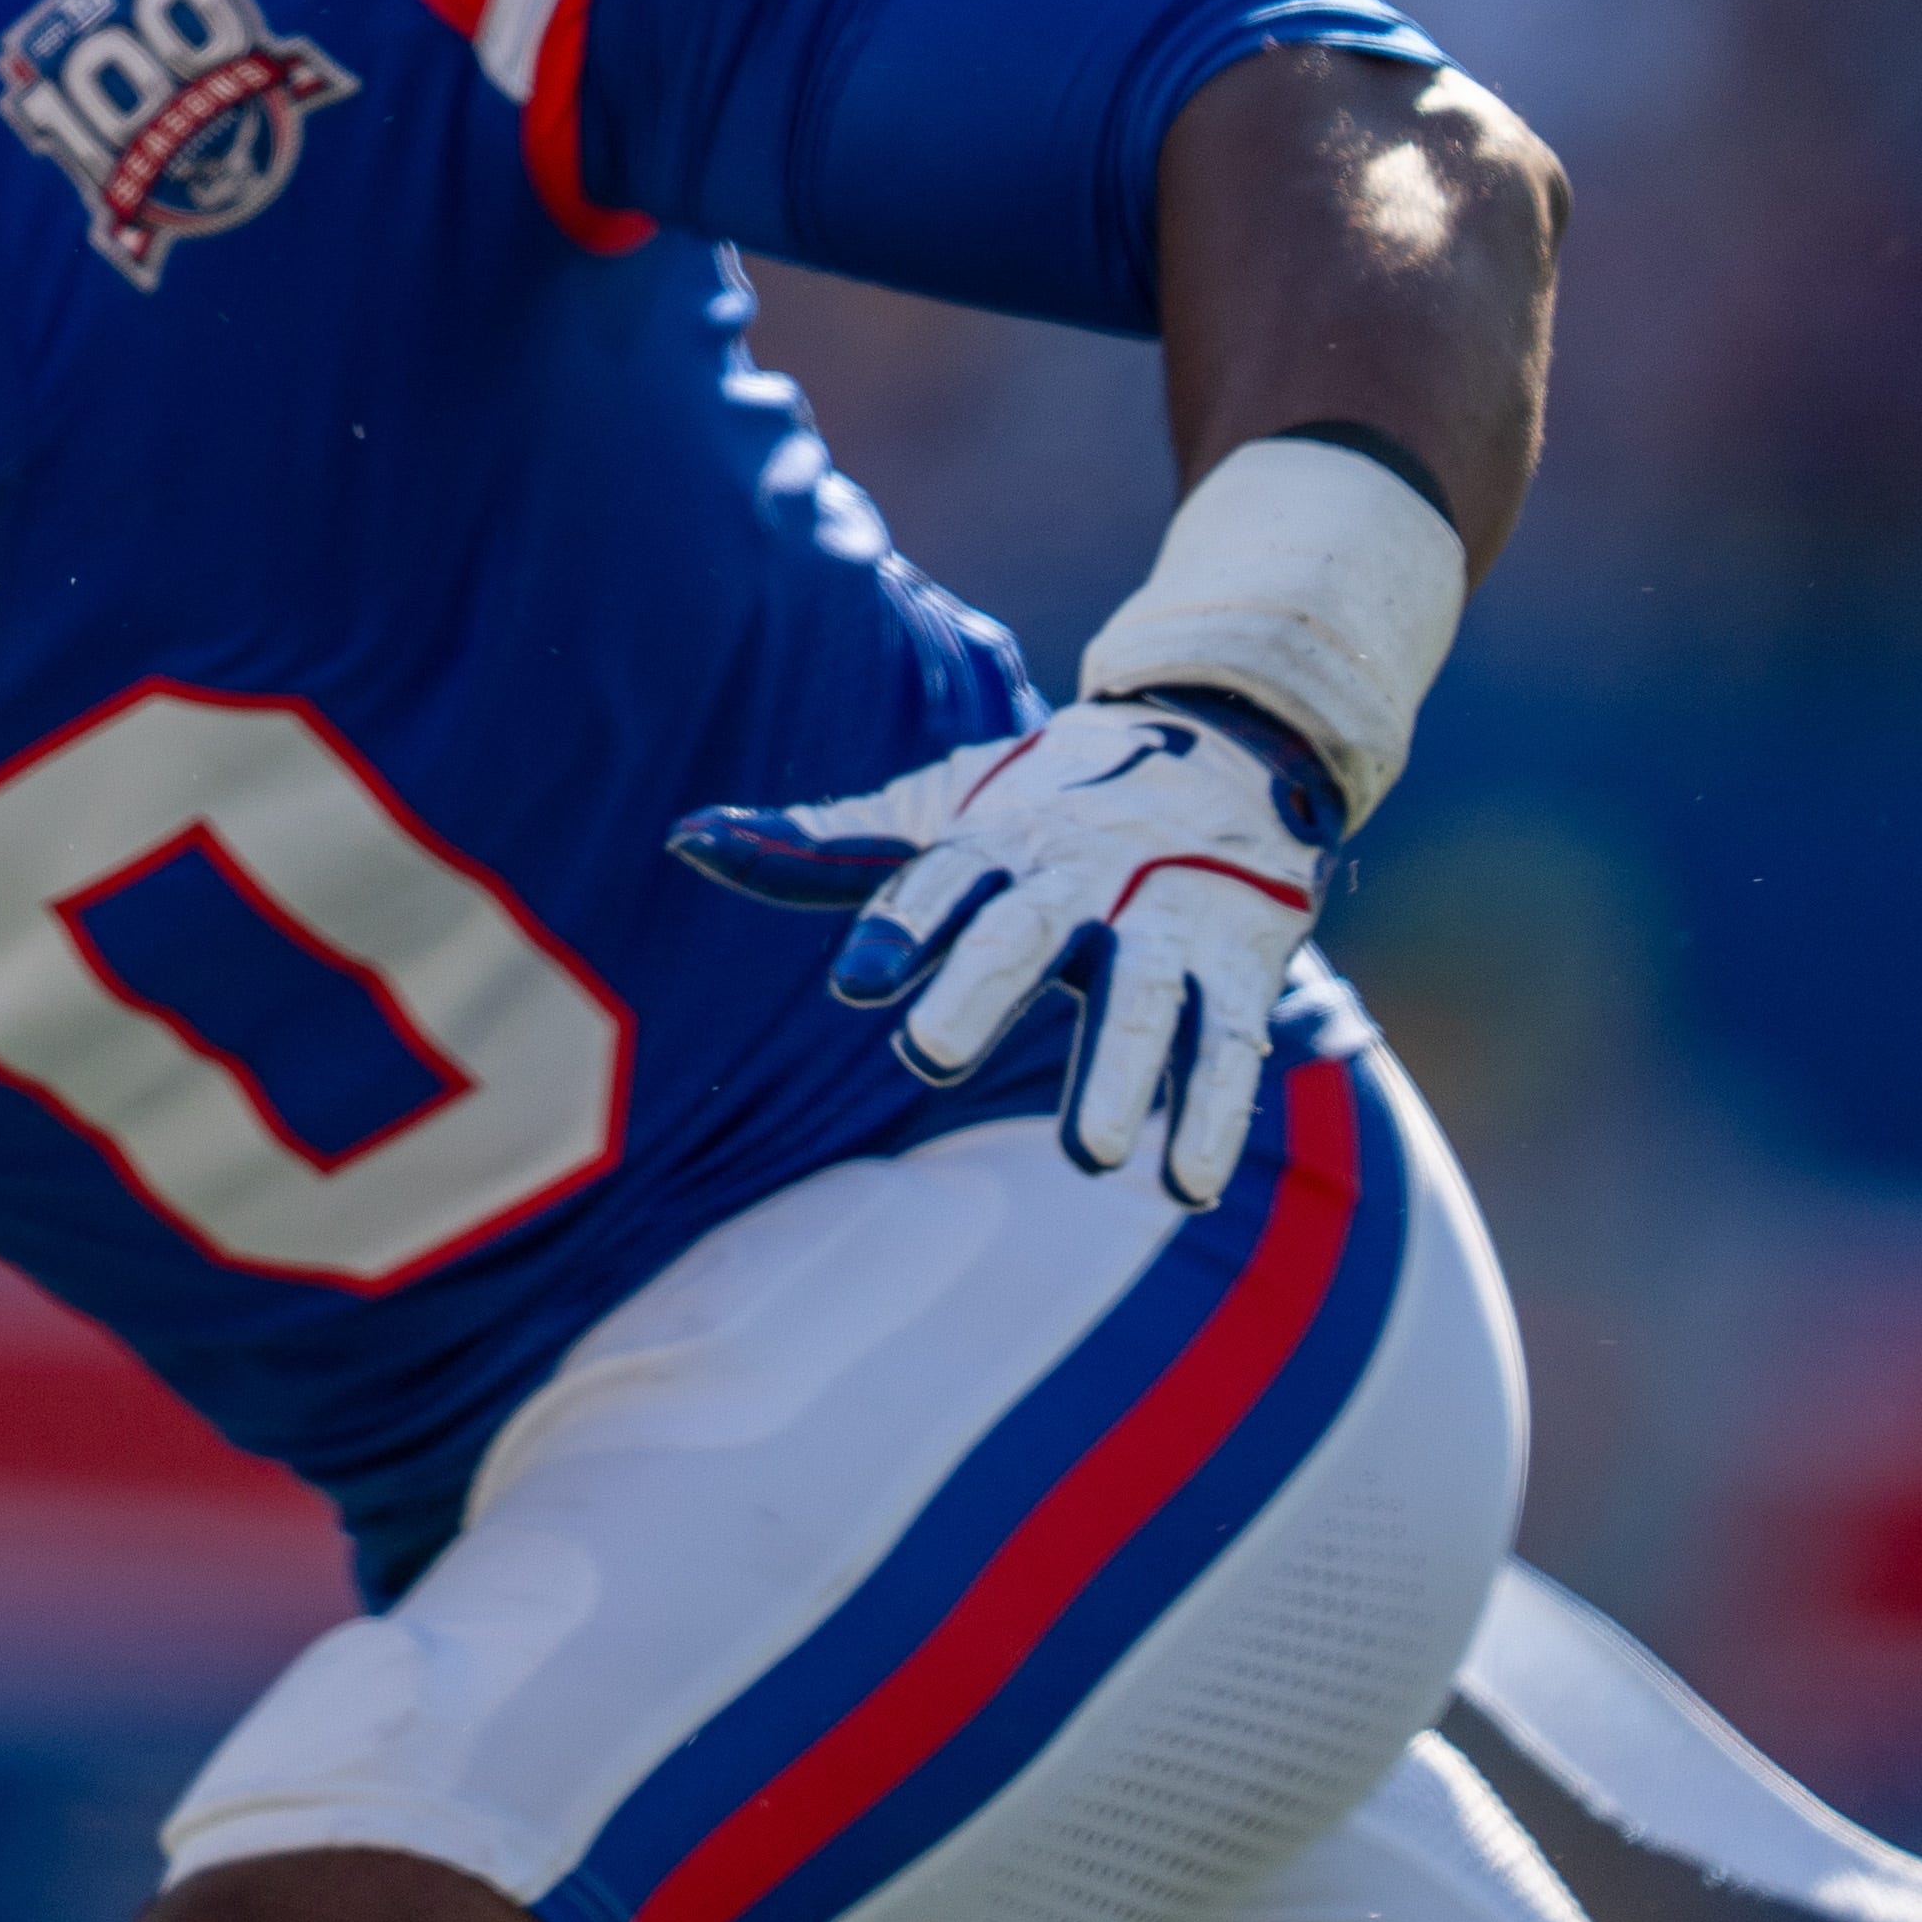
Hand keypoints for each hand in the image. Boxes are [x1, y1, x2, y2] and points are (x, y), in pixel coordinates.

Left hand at [673, 692, 1347, 1206]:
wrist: (1226, 734)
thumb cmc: (1042, 796)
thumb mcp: (936, 807)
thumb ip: (820, 847)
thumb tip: (683, 838)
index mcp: (1000, 834)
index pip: (938, 877)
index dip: (898, 924)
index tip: (853, 982)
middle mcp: (1084, 872)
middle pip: (1029, 931)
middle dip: (983, 987)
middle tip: (928, 1057)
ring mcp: (1168, 918)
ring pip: (1145, 998)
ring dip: (1121, 1073)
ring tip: (1090, 1158)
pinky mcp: (1239, 962)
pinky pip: (1228, 1044)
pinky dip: (1214, 1114)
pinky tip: (1187, 1187)